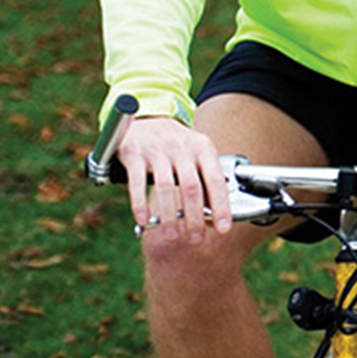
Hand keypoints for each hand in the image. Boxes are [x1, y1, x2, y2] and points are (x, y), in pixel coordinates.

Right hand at [117, 117, 231, 241]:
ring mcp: (157, 150)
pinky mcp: (133, 154)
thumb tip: (214, 212)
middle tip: (196, 238)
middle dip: (195, 217)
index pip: (215, 181)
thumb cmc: (176, 144)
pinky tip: (144, 220)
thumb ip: (205, 178)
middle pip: (191, 187)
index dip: (221, 206)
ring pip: (165, 187)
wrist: (145, 119)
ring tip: (172, 235)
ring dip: (169, 215)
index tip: (223, 228)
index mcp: (203, 148)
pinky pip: (137, 183)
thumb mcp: (197, 154)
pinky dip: (140, 204)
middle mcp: (182, 148)